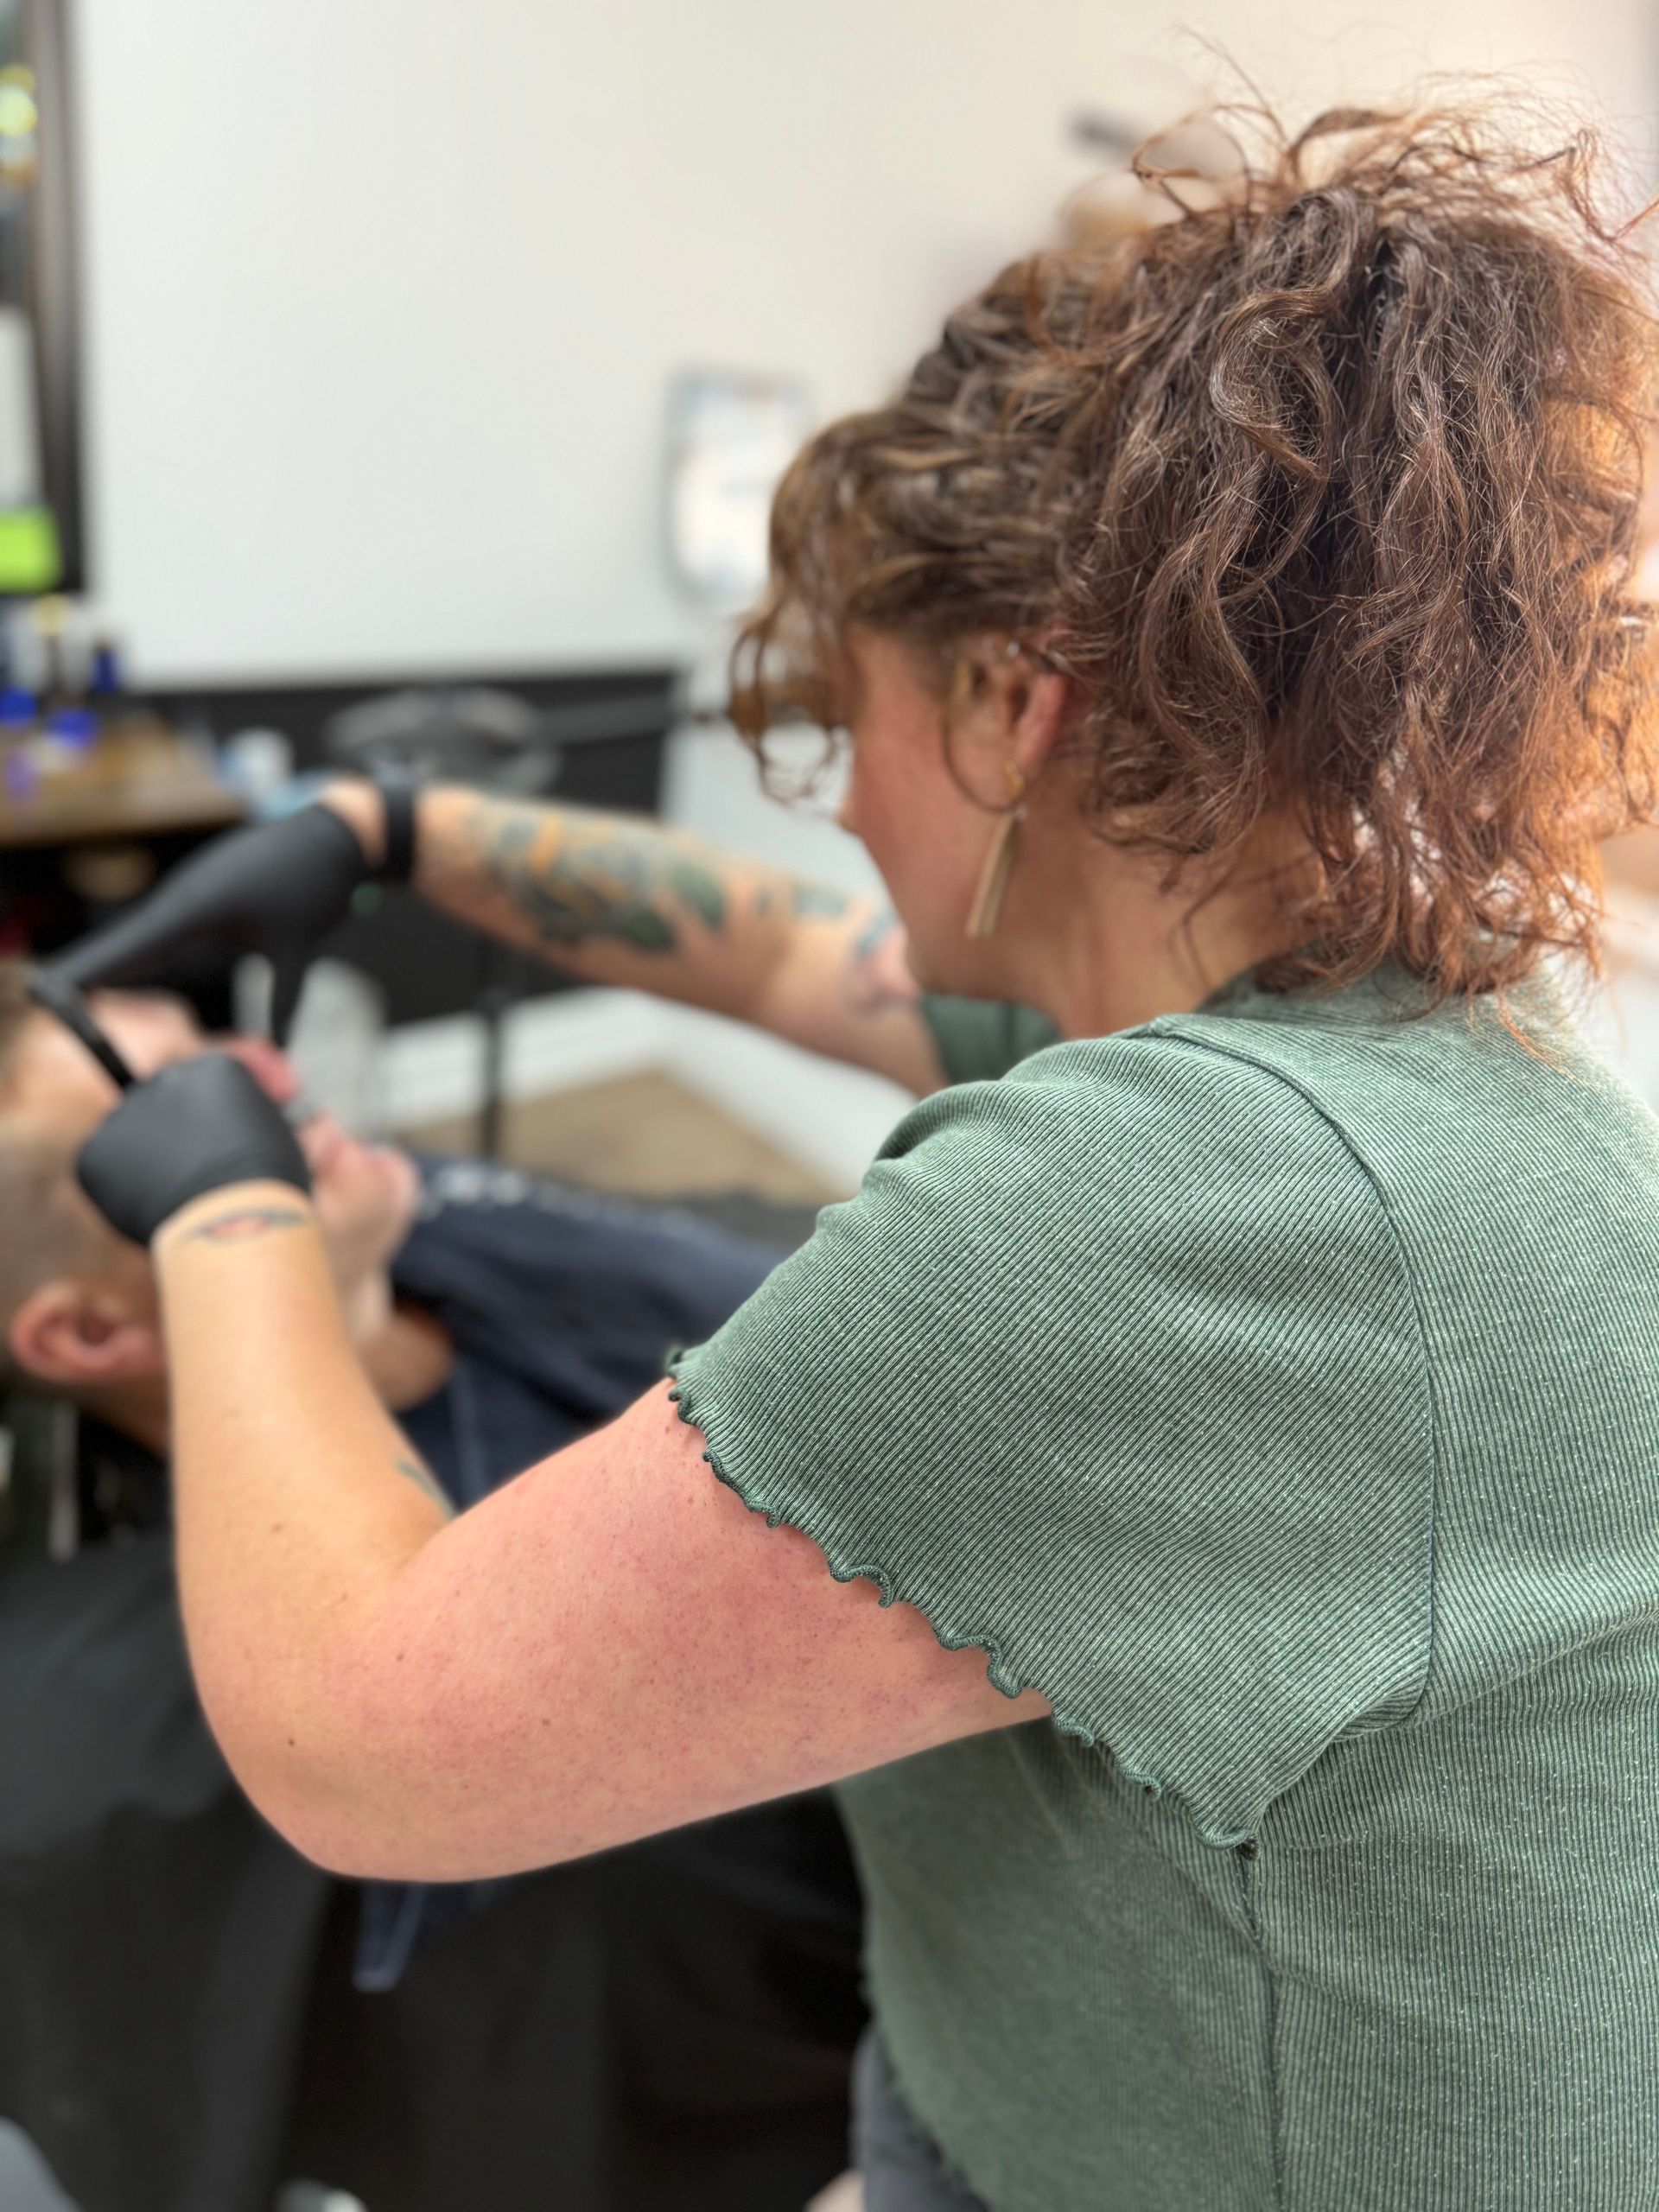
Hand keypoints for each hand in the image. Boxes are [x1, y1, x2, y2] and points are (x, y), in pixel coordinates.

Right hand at [51, 796, 378, 1042]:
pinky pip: (167, 919)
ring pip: (148, 930)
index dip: (95, 969)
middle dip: (97, 968)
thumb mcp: (298, 949)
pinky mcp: (203, 885)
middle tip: (58, 996)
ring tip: (83, 985)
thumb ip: (284, 1001)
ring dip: (121, 955)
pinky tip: (129, 961)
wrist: (332, 833)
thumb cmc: (312, 885)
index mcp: (196, 908)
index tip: (59, 988)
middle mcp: (183, 894)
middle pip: (130, 940)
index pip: (133, 947)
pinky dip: (147, 940)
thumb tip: (279, 1049)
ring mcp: (191, 886)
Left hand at [77, 1054, 311, 1246]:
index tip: (240, 1142)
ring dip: (158, 1157)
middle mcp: (165, 1080)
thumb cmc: (266, 1187)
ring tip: (187, 1193)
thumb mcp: (287, 1139)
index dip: (230, 1118)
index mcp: (216, 1069)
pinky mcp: (97, 1153)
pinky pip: (109, 1165)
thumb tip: (303, 1126)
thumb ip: (268, 1123)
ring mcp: (127, 1115)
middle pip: (174, 1105)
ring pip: (139, 1133)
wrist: (230, 1221)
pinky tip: (156, 1201)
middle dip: (191, 1135)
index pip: (215, 1088)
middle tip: (212, 1171)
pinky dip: (126, 1184)